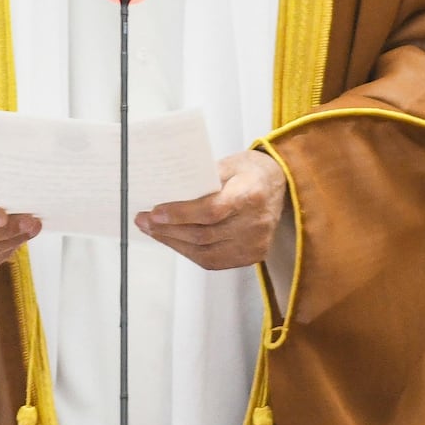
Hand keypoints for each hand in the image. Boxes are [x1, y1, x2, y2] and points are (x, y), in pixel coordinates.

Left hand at [135, 149, 285, 270]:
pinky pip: (214, 261)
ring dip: (174, 243)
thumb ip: (202, 178)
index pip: (212, 210)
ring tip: (153, 231)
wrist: (281, 184)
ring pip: (205, 253)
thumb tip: (167, 193)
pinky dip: (189, 252)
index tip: (155, 212)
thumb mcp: (228, 163)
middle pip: (204, 234)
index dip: (180, 214)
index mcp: (250, 193)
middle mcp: (255, 222)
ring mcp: (255, 243)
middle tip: (144, 221)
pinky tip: (174, 241)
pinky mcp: (253, 256)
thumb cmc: (250, 170)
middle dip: (168, 230)